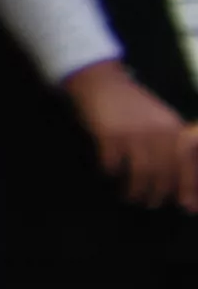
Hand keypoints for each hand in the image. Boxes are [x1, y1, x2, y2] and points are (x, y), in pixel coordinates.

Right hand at [75, 62, 197, 209]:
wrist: (101, 81)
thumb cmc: (133, 105)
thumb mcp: (161, 121)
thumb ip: (175, 147)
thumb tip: (184, 183)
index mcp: (174, 129)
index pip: (187, 165)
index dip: (188, 188)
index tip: (185, 207)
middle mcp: (158, 132)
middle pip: (164, 174)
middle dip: (158, 194)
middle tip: (150, 203)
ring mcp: (133, 133)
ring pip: (140, 174)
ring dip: (135, 191)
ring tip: (130, 196)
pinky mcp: (109, 135)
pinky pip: (113, 165)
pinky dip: (111, 174)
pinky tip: (109, 174)